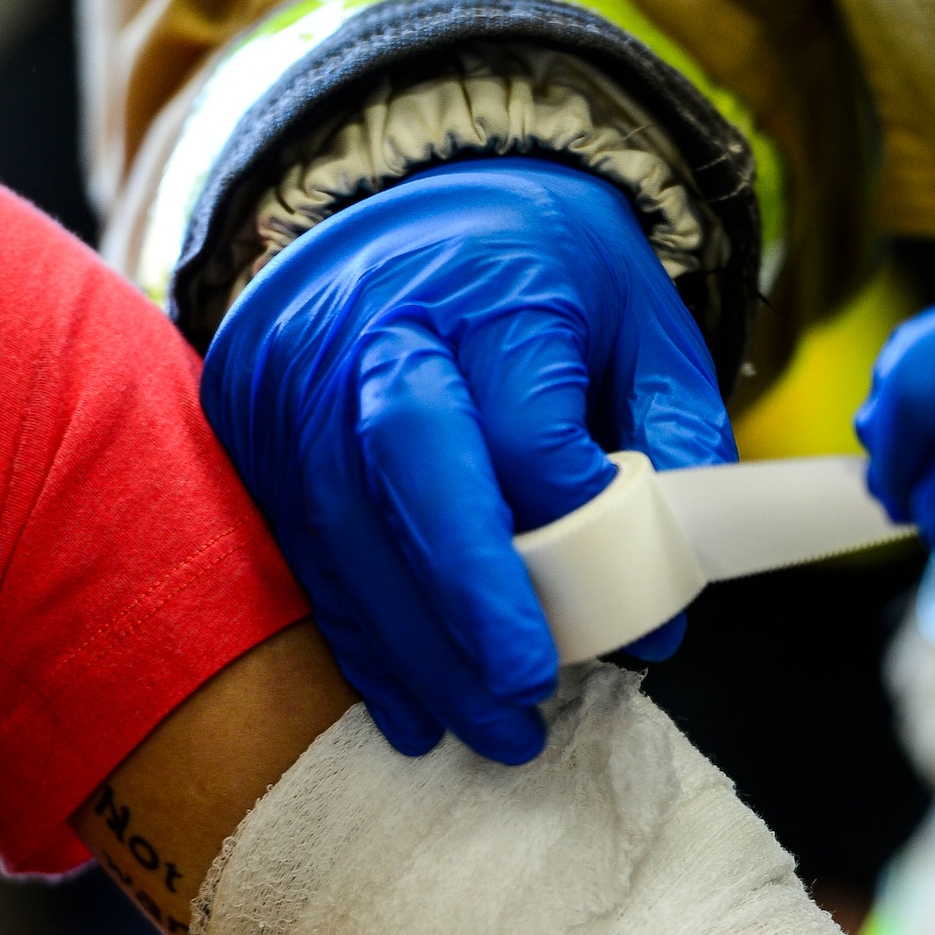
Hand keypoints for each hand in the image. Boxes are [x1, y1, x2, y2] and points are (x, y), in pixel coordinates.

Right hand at [203, 157, 733, 761]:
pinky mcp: (257, 435)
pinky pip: (308, 556)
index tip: (638, 606)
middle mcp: (373, 329)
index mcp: (485, 287)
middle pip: (410, 469)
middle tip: (528, 696)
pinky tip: (414, 709)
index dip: (575, 525)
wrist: (394, 202)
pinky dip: (364, 642)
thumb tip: (676, 565)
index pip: (522, 424)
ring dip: (420, 652)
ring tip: (491, 732)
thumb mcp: (637, 311)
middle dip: (470, 597)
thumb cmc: (534, 266)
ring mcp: (298, 382)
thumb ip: (674, 422)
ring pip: (345, 532)